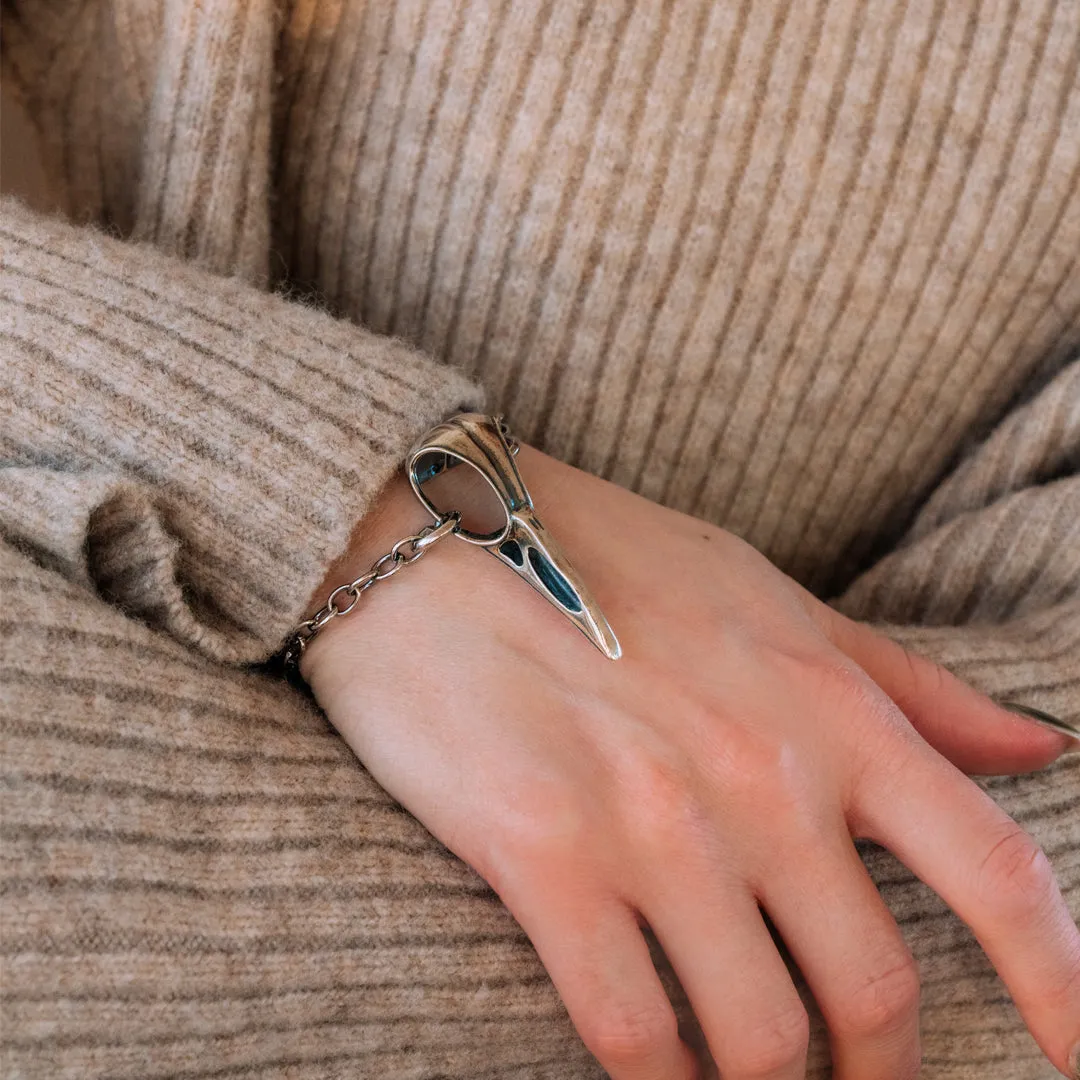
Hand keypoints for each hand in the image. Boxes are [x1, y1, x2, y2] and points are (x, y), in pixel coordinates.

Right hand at [302, 443, 1079, 1079]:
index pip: (995, 872)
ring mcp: (653, 821)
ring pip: (759, 1039)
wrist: (430, 533)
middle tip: (842, 1073)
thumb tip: (1037, 748)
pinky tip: (655, 1070)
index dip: (1063, 989)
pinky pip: (632, 1032)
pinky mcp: (545, 854)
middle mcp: (760, 772)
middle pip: (876, 993)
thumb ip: (900, 682)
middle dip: (873, 1067)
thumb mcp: (767, 594)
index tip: (1077, 1062)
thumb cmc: (601, 557)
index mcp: (829, 704)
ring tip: (742, 1071)